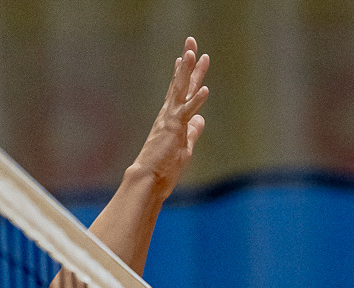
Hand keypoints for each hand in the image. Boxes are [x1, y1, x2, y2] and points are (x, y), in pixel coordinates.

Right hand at [130, 37, 209, 193]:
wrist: (147, 180)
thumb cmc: (163, 167)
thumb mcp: (184, 146)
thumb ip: (193, 131)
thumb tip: (201, 120)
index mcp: (171, 118)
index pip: (179, 91)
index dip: (184, 73)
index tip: (186, 55)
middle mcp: (169, 114)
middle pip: (181, 83)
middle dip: (187, 62)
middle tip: (191, 41)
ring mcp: (171, 120)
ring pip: (181, 90)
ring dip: (188, 71)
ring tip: (193, 52)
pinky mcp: (174, 130)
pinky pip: (187, 112)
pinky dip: (197, 101)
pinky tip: (205, 89)